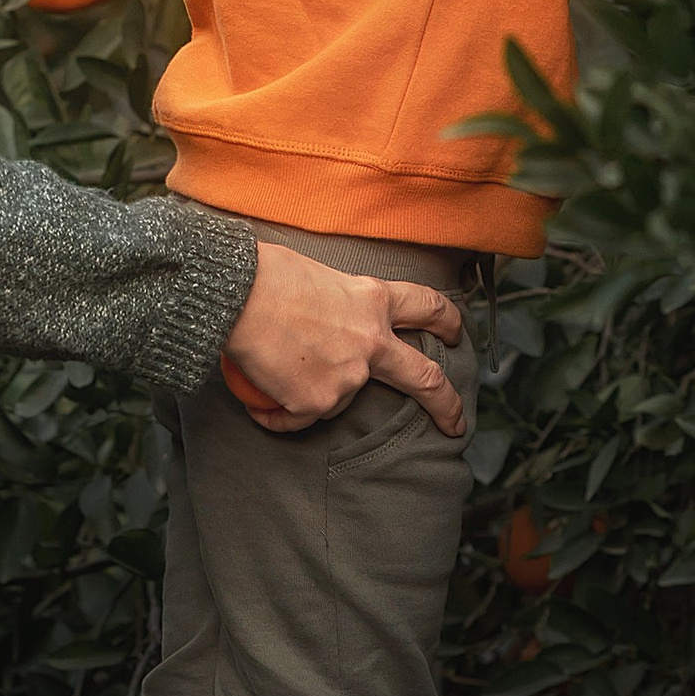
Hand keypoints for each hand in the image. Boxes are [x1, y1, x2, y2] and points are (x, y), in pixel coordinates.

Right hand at [221, 243, 466, 438]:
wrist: (237, 297)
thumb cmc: (265, 274)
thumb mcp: (317, 274)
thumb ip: (336, 302)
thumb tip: (322, 314)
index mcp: (371, 300)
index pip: (426, 306)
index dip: (448, 321)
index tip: (457, 335)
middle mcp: (370, 341)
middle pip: (425, 378)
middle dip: (447, 404)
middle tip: (456, 422)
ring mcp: (348, 377)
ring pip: (340, 401)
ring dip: (314, 397)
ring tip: (277, 375)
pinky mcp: (317, 403)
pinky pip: (299, 419)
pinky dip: (280, 417)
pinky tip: (263, 408)